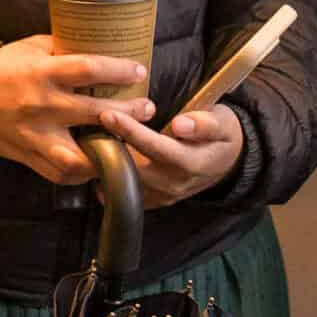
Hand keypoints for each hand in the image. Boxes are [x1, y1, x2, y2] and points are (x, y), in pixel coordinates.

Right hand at [0, 35, 150, 184]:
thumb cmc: (4, 66)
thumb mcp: (34, 47)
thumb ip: (65, 49)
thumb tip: (101, 46)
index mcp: (43, 72)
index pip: (89, 69)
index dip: (119, 70)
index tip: (139, 70)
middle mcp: (41, 106)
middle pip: (93, 112)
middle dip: (128, 112)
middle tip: (147, 108)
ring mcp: (34, 136)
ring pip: (77, 157)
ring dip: (105, 153)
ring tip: (124, 145)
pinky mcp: (27, 156)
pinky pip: (59, 174)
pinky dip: (81, 173)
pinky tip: (96, 164)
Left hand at [96, 103, 245, 206]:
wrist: (229, 162)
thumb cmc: (223, 135)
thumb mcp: (223, 123)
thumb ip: (204, 123)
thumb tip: (180, 124)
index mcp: (192, 163)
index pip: (155, 147)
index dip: (130, 131)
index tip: (108, 115)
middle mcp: (175, 184)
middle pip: (134, 167)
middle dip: (109, 146)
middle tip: (87, 124)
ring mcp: (164, 196)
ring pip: (126, 181)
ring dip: (108, 162)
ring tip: (90, 138)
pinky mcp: (156, 202)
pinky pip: (127, 193)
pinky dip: (112, 177)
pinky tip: (104, 159)